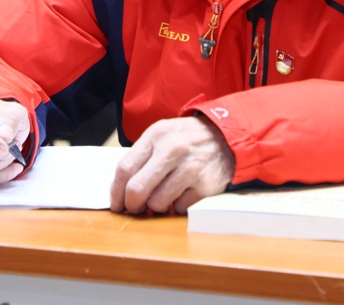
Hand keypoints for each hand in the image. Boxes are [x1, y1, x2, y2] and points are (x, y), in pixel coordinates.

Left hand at [110, 115, 234, 214]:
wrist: (227, 137)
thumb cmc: (188, 139)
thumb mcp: (163, 135)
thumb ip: (143, 156)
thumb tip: (122, 189)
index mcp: (156, 135)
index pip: (125, 168)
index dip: (116, 191)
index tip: (116, 203)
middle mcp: (172, 150)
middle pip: (137, 189)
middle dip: (132, 205)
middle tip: (134, 209)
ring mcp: (190, 168)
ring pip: (158, 203)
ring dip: (157, 206)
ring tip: (165, 196)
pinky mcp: (205, 185)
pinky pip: (180, 207)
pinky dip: (178, 205)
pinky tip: (184, 193)